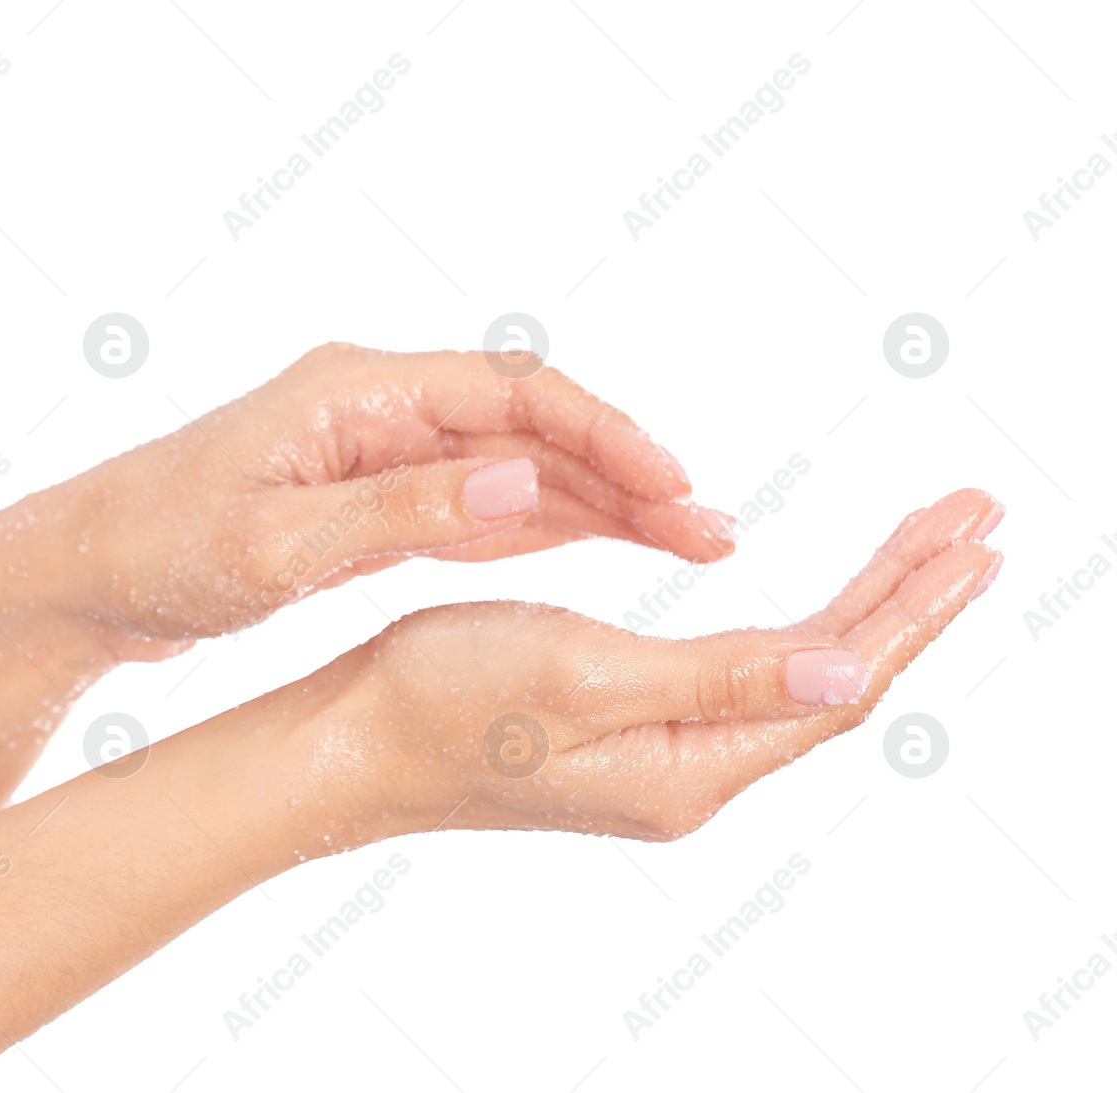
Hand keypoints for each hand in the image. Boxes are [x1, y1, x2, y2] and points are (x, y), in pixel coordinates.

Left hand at [0, 342, 735, 648]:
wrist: (85, 572)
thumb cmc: (160, 549)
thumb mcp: (275, 545)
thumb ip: (397, 512)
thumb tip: (521, 483)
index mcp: (355, 391)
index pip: (511, 392)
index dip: (603, 434)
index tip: (674, 485)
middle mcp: (377, 407)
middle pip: (530, 428)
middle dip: (624, 473)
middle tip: (711, 530)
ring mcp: (378, 451)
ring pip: (515, 469)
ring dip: (599, 502)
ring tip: (688, 543)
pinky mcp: (371, 497)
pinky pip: (475, 505)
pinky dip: (543, 525)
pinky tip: (603, 544)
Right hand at [298, 488, 1002, 844]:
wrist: (352, 742)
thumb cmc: (443, 701)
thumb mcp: (582, 677)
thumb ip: (720, 679)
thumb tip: (849, 677)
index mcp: (688, 766)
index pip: (835, 683)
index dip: (909, 607)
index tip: (975, 535)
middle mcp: (690, 772)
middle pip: (829, 678)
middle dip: (905, 595)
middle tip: (974, 518)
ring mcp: (660, 757)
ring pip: (791, 675)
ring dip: (860, 605)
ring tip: (919, 545)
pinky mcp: (629, 733)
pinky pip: (745, 677)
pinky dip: (794, 625)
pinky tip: (812, 606)